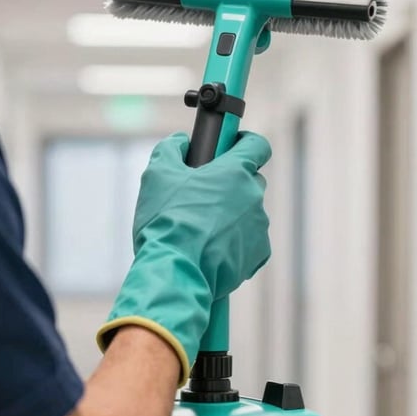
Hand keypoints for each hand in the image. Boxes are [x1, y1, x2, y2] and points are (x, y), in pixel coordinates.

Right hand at [97, 131, 271, 383]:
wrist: (174, 273)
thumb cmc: (166, 222)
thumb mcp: (157, 175)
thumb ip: (170, 149)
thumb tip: (180, 142)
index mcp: (236, 171)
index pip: (257, 145)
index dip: (244, 143)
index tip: (231, 148)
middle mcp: (254, 197)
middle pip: (251, 181)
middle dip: (231, 185)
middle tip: (203, 196)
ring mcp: (259, 228)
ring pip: (248, 214)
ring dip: (231, 217)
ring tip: (201, 231)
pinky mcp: (257, 256)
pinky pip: (249, 243)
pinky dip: (234, 244)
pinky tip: (209, 251)